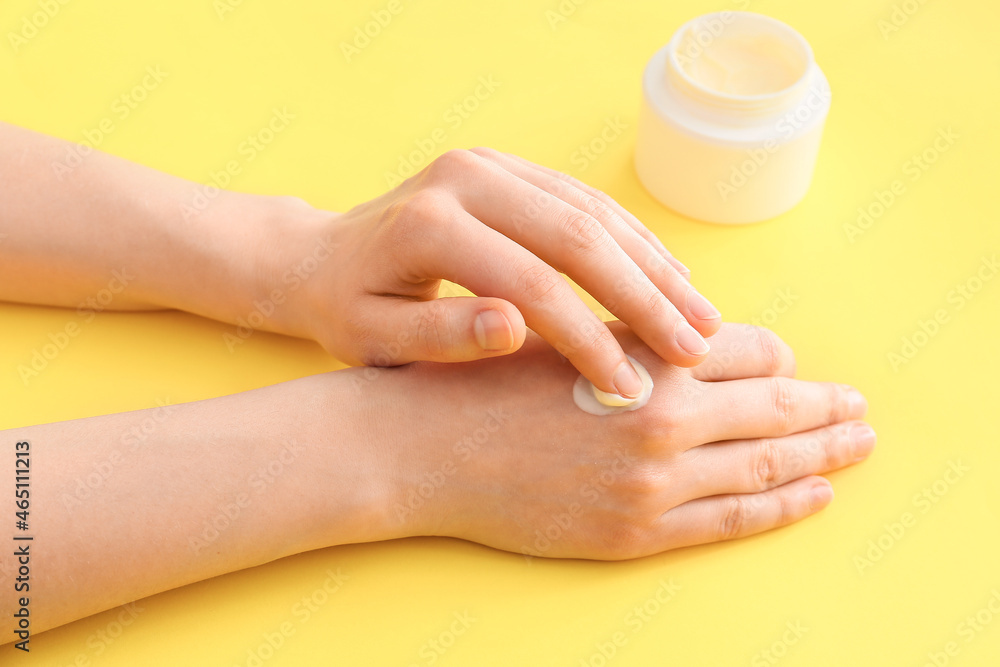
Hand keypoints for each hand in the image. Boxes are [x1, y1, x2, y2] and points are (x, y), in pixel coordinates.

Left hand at [277, 149, 720, 398]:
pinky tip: (672, 279)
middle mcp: (465, 177)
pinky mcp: (511, 168)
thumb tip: (514, 329)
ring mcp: (492, 164)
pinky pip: (588, 201)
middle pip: (578, 236)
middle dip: (645, 298)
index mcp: (430, 223)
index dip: (588, 338)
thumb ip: (440, 337)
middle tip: (695, 350)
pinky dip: (635, 242)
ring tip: (702, 319)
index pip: (531, 282)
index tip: (629, 390)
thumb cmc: (349, 311)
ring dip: (655, 267)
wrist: (325, 257)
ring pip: (595, 212)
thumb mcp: (374, 340)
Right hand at [365, 323, 872, 559]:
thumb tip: (711, 341)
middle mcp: (663, 418)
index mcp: (646, 357)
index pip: (751, 350)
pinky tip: (816, 494)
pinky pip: (733, 520)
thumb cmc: (483, 377)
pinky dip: (783, 506)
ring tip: (858, 443)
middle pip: (778, 406)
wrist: (418, 446)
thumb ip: (641, 337)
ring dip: (825, 451)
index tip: (791, 364)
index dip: (777, 357)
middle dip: (827, 404)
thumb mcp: (568, 334)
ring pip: (769, 463)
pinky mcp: (633, 532)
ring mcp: (653, 482)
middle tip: (860, 405)